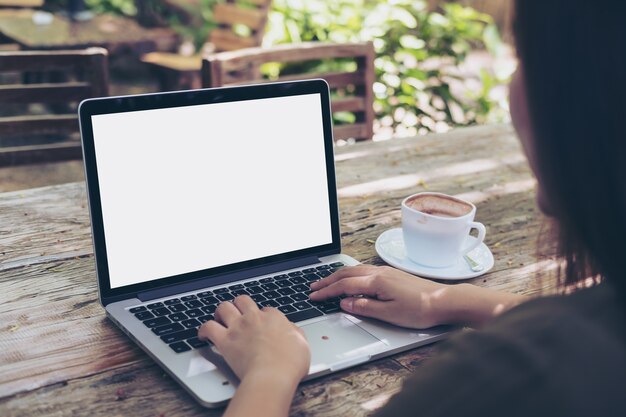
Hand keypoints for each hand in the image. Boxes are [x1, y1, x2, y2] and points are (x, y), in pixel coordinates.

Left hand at [198, 295, 310, 383]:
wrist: (272, 375)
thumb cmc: (289, 364)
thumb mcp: (302, 345)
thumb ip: (296, 334)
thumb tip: (292, 330)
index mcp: (274, 318)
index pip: (266, 310)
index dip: (263, 316)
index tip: (261, 324)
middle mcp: (255, 318)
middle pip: (243, 300)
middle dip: (240, 304)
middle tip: (238, 311)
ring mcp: (238, 327)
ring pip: (224, 307)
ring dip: (221, 311)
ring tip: (220, 316)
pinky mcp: (225, 341)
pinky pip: (208, 327)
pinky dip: (203, 329)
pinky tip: (203, 334)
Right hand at [310, 265, 526, 327]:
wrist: (444, 300)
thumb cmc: (420, 309)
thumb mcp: (389, 314)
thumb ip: (364, 307)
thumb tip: (345, 303)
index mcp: (376, 281)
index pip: (344, 285)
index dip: (327, 291)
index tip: (313, 295)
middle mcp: (379, 272)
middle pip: (346, 273)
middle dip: (327, 280)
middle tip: (313, 286)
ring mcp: (386, 271)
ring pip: (355, 269)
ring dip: (338, 275)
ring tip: (326, 282)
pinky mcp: (392, 274)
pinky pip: (364, 270)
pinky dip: (350, 274)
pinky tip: (350, 279)